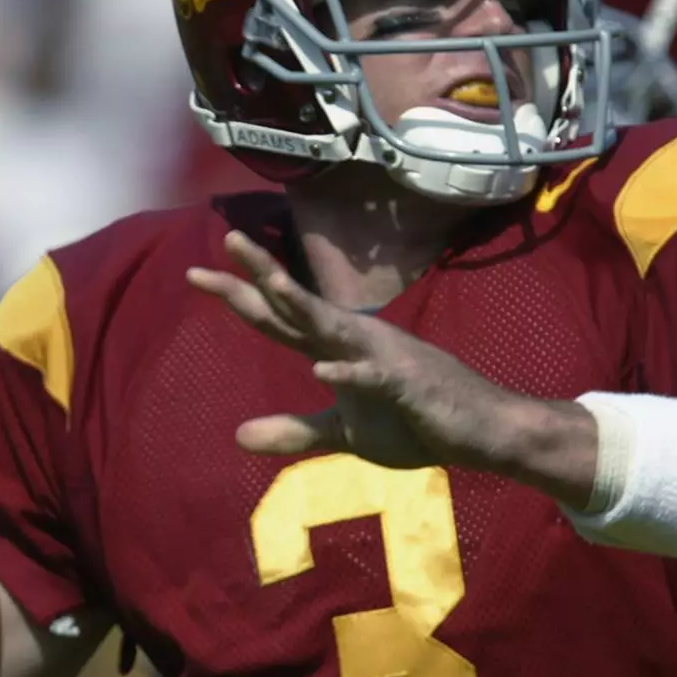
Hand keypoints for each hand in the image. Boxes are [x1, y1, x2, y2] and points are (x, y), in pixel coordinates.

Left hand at [187, 231, 526, 470]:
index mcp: (335, 348)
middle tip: (227, 240)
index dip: (240, 294)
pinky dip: (350, 375)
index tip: (196, 273)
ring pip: (335, 326)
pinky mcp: (408, 384)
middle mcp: (354, 340)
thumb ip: (294, 431)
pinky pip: (375, 378)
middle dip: (263, 275)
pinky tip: (322, 372)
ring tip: (269, 282)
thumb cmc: (414, 422)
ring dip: (303, 305)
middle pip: (299, 306)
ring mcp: (383, 358)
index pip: (279, 317)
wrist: (481, 431)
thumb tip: (237, 437)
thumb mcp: (344, 434)